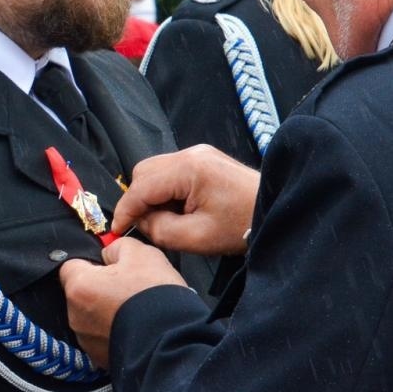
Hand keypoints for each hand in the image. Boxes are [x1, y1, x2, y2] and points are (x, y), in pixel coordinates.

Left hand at [59, 239, 186, 367]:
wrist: (174, 340)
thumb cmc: (154, 295)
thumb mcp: (140, 253)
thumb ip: (116, 247)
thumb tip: (108, 255)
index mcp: (79, 287)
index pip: (70, 265)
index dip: (90, 260)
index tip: (108, 264)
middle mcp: (76, 316)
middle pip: (80, 292)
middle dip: (99, 287)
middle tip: (127, 286)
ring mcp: (86, 339)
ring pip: (91, 315)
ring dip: (106, 310)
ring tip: (134, 308)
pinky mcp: (99, 357)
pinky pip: (101, 335)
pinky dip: (114, 329)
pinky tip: (134, 325)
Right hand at [113, 144, 259, 254]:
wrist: (276, 211)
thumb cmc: (241, 226)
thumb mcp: (196, 238)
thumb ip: (160, 229)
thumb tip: (141, 221)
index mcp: (190, 169)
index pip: (142, 186)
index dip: (125, 210)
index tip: (117, 231)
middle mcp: (191, 153)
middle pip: (144, 172)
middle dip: (139, 200)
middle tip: (148, 226)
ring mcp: (199, 153)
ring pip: (155, 170)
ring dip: (152, 195)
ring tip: (168, 220)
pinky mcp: (205, 160)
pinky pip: (172, 172)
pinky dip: (167, 191)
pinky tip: (180, 210)